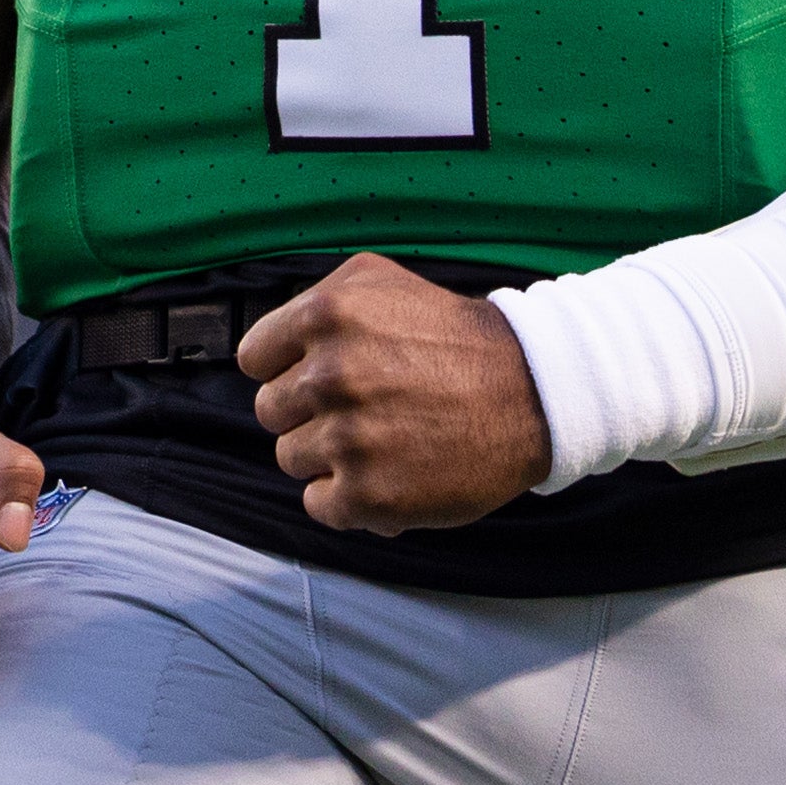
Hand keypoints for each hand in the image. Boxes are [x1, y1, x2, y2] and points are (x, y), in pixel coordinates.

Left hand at [238, 254, 553, 534]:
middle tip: (362, 407)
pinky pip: (318, 504)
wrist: (530, 392)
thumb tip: (272, 347)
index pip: (255, 358)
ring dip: (327, 454)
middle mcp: (330, 375)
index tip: (319, 374)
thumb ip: (316, 301)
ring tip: (380, 438)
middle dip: (308, 411)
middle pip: (271, 411)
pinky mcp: (367, 496)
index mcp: (326, 316)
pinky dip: (346, 497)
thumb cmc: (452, 336)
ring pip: (291, 457)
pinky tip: (385, 473)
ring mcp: (347, 439)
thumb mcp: (381, 280)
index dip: (286, 367)